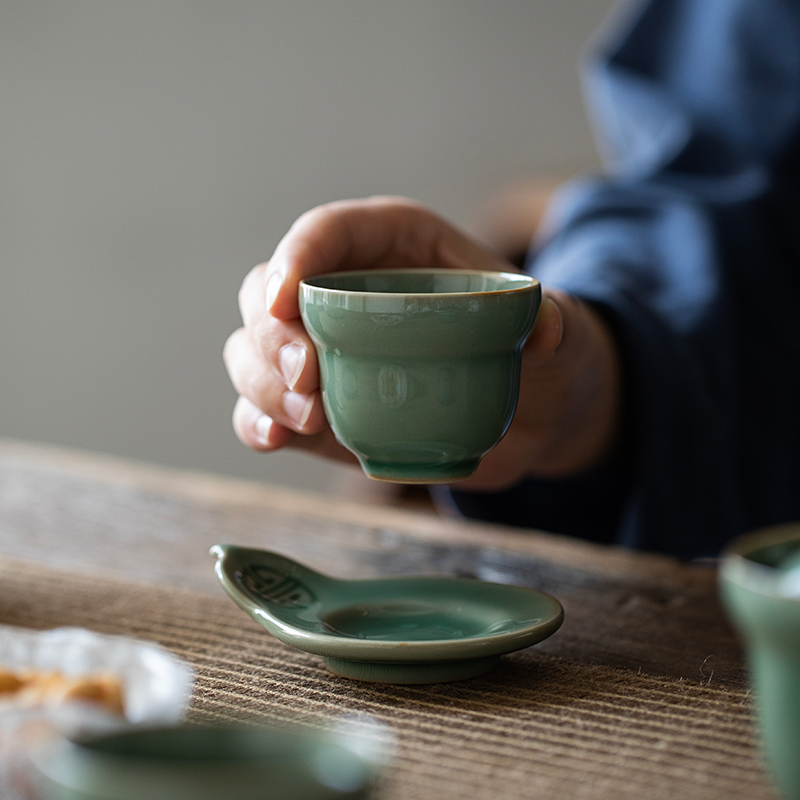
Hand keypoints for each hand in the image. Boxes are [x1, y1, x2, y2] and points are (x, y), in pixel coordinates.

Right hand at [223, 196, 621, 489]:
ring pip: (253, 351)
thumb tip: (543, 330)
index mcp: (395, 247)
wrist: (531, 415)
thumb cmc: (537, 353)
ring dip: (263, 382)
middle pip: (268, 292)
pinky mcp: (321, 406)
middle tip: (305, 376)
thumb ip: (556, 323)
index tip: (289, 300)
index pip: (327, 232)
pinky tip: (276, 439)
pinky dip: (259, 422)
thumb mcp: (561, 331)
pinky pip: (266, 409)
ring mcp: (325, 352)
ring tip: (309, 419)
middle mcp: (345, 293)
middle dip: (270, 332)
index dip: (296, 255)